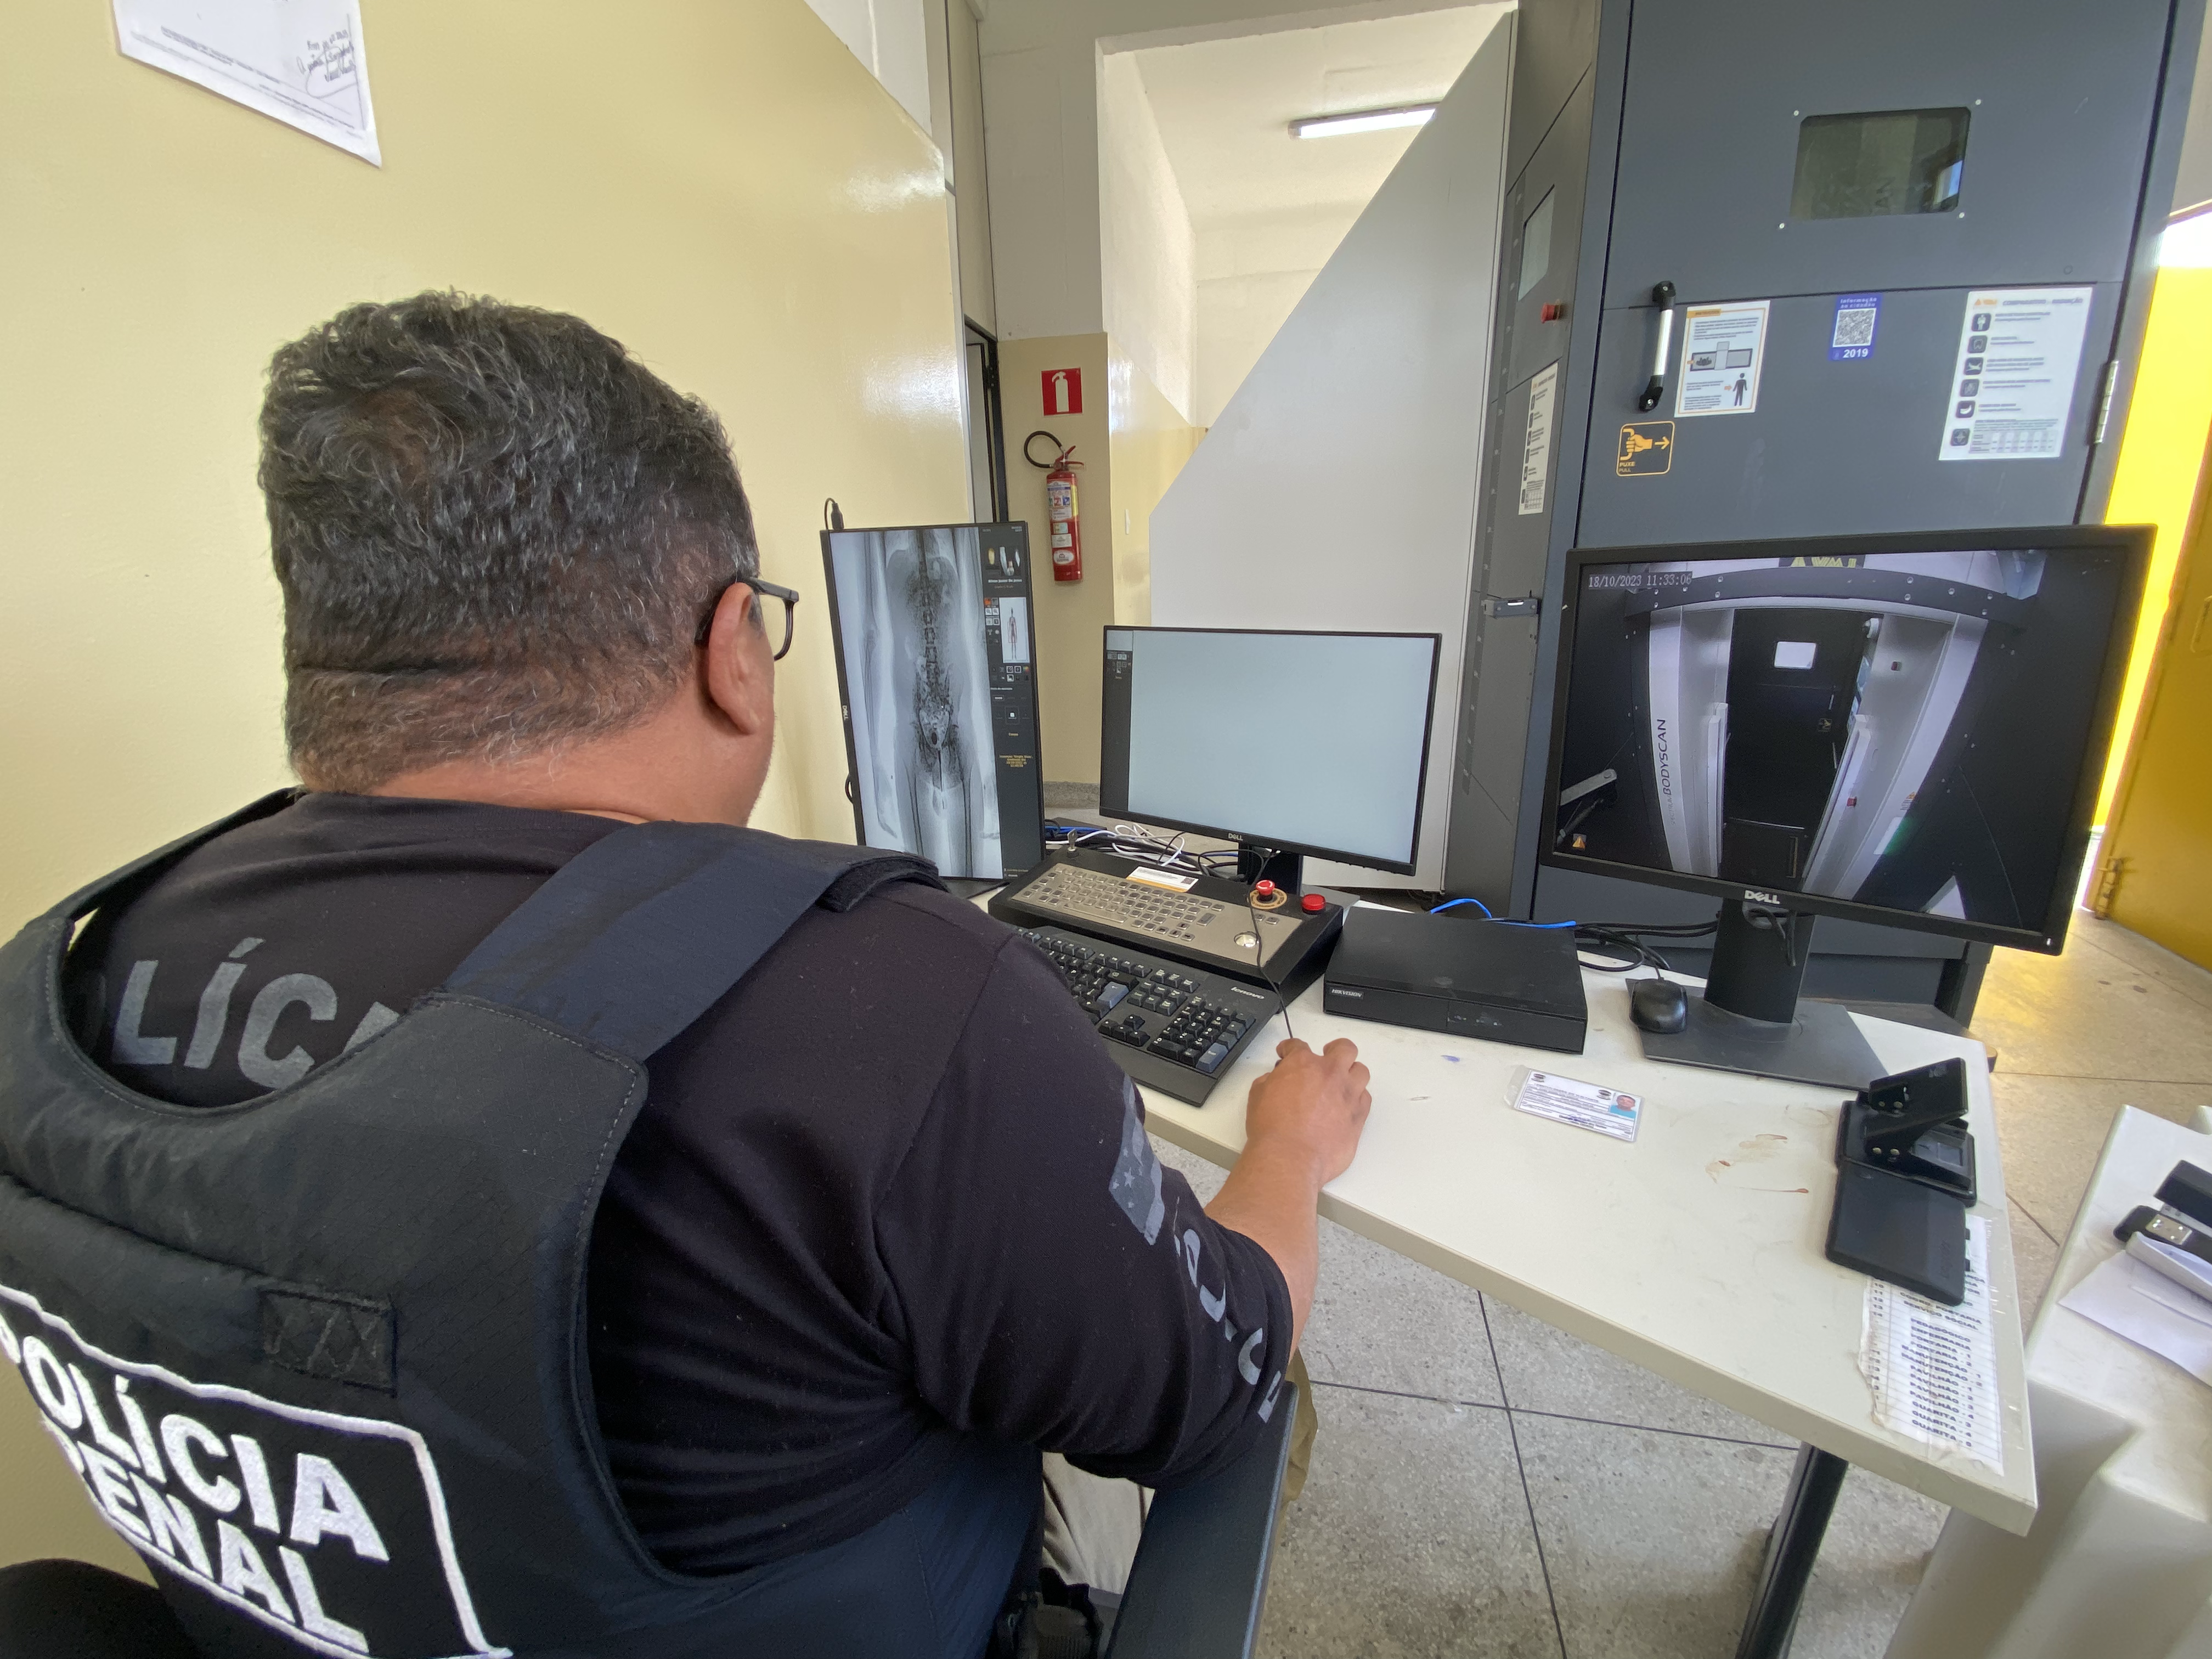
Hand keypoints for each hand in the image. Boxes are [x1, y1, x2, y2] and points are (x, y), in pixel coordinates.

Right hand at [1243, 1037, 1371, 1188]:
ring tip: (1340, 1083)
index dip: (1289, 1048)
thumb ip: (1270, 1081)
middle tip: (1326, 1057)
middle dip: (1335, 1049)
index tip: (1286, 1053)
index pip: (1297, 1045)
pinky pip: (1365, 1099)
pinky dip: (1356, 1098)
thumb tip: (1276, 1080)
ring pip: (1361, 1071)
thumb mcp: (1257, 1096)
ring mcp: (1348, 1094)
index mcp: (1302, 1063)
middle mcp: (1330, 1073)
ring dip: (1350, 1074)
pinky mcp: (1358, 1117)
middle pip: (1344, 1048)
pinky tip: (1346, 1105)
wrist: (1289, 1158)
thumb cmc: (1271, 1128)